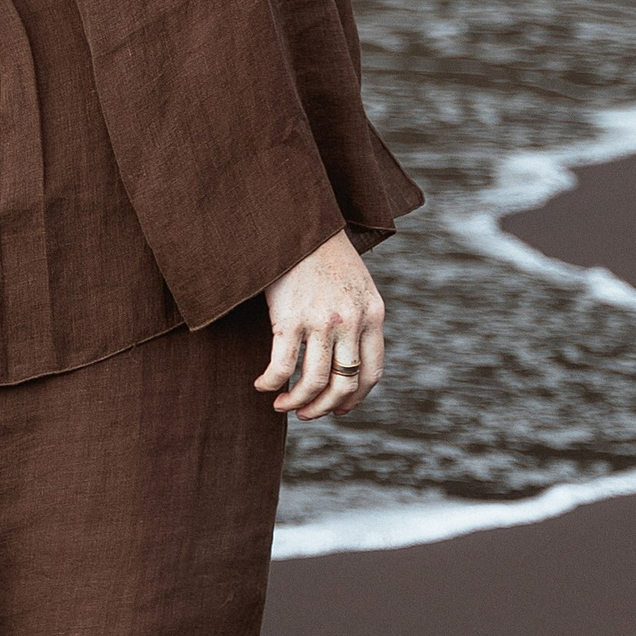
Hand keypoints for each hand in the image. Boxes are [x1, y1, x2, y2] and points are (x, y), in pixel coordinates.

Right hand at [258, 230, 384, 420]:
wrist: (297, 222)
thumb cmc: (322, 253)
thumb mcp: (355, 284)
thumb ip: (358, 317)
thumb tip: (344, 358)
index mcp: (373, 314)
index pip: (372, 373)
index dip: (354, 399)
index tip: (338, 409)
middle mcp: (351, 321)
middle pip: (344, 384)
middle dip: (323, 408)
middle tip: (305, 414)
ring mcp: (321, 320)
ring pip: (314, 382)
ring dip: (297, 402)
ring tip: (281, 404)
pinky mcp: (290, 317)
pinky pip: (282, 366)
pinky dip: (271, 382)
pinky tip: (262, 384)